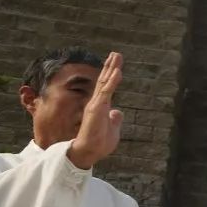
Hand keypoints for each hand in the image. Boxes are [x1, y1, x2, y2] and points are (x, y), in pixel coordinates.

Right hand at [67, 52, 123, 169]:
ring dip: (112, 69)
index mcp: (101, 106)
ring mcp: (96, 104)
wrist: (88, 152)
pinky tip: (117, 71)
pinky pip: (106, 92)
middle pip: (105, 80)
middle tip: (116, 54)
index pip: (106, 87)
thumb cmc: (99, 143)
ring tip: (116, 56)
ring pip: (105, 83)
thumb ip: (115, 120)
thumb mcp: (112, 129)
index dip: (111, 75)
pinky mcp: (97, 108)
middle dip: (110, 66)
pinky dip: (112, 81)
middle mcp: (97, 103)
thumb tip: (118, 112)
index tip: (116, 65)